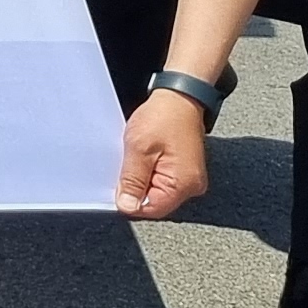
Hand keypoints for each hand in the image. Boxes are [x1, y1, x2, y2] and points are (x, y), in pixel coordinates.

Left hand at [117, 90, 211, 220]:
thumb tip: (127, 206)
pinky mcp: (183, 169)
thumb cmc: (163, 117)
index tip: (115, 187)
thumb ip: (132, 180)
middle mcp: (191, 186)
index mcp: (183, 184)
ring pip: (156, 189)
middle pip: (154, 201)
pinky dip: (147, 170)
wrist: (180, 97)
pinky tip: (141, 157)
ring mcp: (188, 178)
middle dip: (135, 188)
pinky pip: (161, 179)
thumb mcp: (139, 148)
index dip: (130, 201)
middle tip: (123, 165)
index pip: (151, 209)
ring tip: (135, 157)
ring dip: (140, 178)